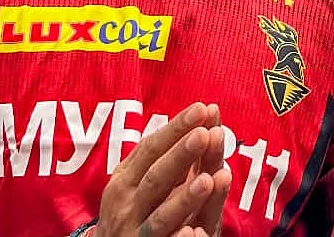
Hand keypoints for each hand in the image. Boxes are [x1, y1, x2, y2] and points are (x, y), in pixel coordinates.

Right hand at [92, 102, 232, 236]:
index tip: (202, 109)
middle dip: (180, 156)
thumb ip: (166, 152)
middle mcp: (127, 206)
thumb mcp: (137, 179)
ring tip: (208, 180)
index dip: (176, 129)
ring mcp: (136, 232)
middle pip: (157, 178)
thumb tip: (203, 114)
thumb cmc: (131, 208)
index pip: (151, 148)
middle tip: (205, 134)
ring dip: (185, 198)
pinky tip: (193, 232)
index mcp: (125, 180)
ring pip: (162, 217)